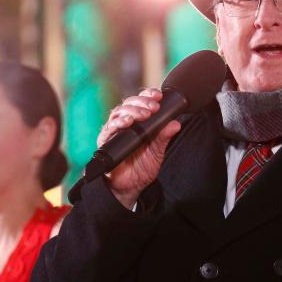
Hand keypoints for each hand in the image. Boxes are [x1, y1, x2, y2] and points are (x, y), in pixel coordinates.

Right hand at [97, 88, 180, 208]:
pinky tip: (127, 122)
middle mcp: (125, 123)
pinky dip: (118, 123)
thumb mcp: (157, 151)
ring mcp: (114, 131)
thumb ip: (164, 137)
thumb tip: (175, 124)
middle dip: (142, 102)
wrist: (130, 186)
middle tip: (154, 106)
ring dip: (132, 111)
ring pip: (119, 113)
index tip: (159, 95)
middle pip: (129, 104)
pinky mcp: (106, 141)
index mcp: (138, 122)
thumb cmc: (142, 167)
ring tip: (143, 114)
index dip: (148, 95)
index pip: (141, 102)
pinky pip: (109, 128)